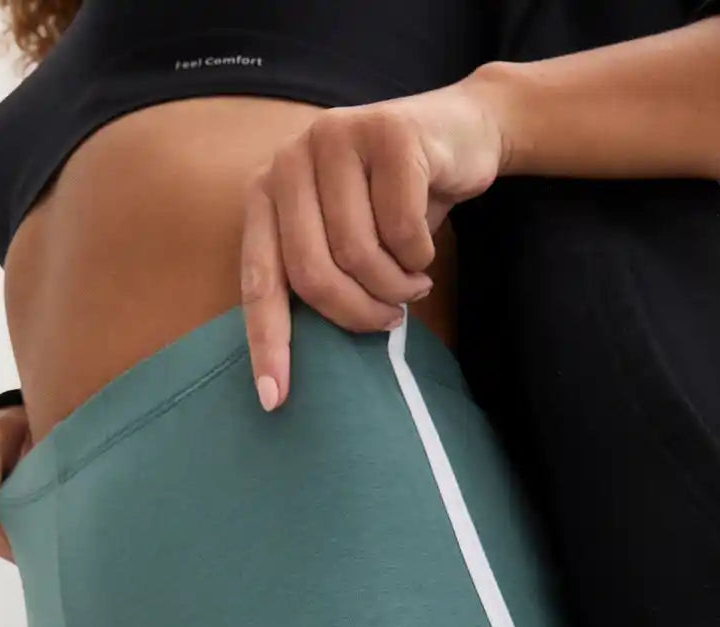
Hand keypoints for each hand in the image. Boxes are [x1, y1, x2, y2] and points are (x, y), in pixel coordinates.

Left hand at [239, 78, 507, 410]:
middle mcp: (290, 158)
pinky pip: (401, 228)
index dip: (268, 343)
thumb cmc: (395, 202)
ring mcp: (336, 137)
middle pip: (312, 272)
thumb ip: (315, 275)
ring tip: (413, 282)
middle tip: (388, 321)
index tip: (275, 400)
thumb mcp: (345, 238)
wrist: (460, 134)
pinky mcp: (387, 132)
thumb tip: (294, 364)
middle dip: (356, 312)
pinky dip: (420, 255)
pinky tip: (426, 248)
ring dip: (396, 286)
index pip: (259, 279)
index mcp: (267, 192)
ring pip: (359, 253)